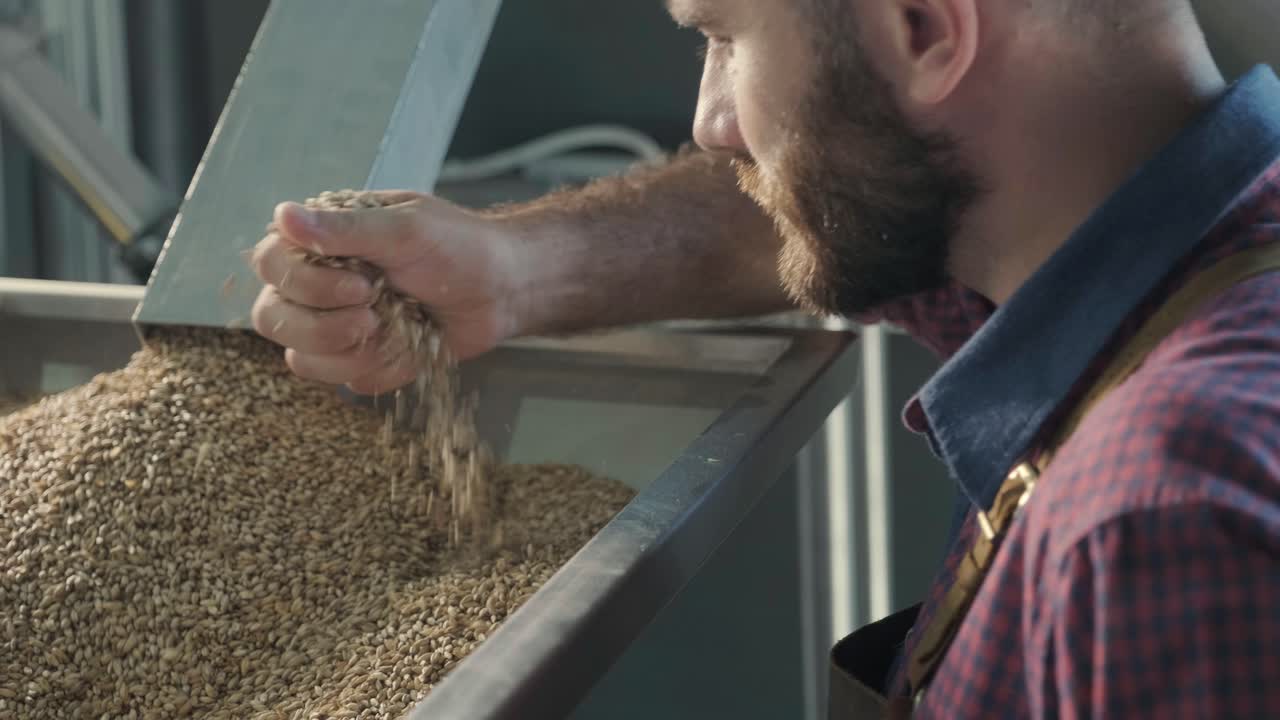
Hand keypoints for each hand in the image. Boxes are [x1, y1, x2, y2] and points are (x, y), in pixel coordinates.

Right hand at [250, 192, 521, 394]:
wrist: (505, 289)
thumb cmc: (460, 247)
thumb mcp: (406, 229)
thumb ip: (345, 228)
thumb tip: (284, 214)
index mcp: (321, 241)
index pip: (269, 264)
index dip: (305, 284)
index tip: (362, 284)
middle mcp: (318, 283)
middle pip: (272, 317)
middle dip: (323, 325)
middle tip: (374, 313)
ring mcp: (336, 325)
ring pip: (302, 358)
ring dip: (352, 350)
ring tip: (394, 326)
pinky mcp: (361, 359)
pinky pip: (345, 380)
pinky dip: (381, 367)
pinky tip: (409, 345)